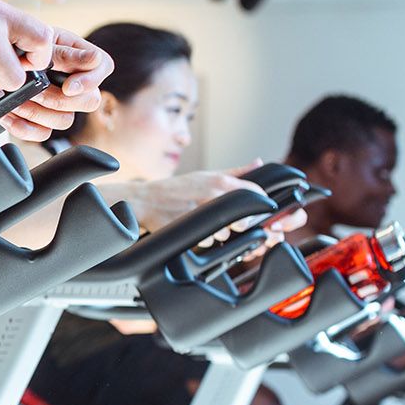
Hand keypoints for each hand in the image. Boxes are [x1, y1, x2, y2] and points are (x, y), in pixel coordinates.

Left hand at [3, 27, 108, 140]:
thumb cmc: (13, 42)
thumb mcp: (36, 41)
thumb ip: (64, 53)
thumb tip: (94, 59)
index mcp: (76, 53)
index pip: (103, 66)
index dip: (90, 81)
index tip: (68, 87)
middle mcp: (72, 79)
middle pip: (89, 101)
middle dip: (58, 99)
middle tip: (35, 92)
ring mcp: (58, 101)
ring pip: (65, 120)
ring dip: (38, 113)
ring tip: (17, 102)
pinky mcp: (40, 119)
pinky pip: (43, 134)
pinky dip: (25, 128)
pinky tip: (10, 116)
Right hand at [116, 166, 268, 233]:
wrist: (146, 200)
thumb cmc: (175, 188)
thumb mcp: (205, 175)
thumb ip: (235, 172)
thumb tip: (258, 162)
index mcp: (219, 182)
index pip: (255, 192)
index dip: (259, 201)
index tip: (256, 206)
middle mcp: (214, 197)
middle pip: (244, 219)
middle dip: (239, 223)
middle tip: (229, 220)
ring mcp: (203, 215)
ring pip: (227, 233)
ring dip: (219, 232)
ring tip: (205, 223)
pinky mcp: (193, 231)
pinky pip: (209, 241)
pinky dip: (204, 238)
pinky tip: (196, 229)